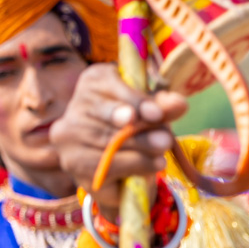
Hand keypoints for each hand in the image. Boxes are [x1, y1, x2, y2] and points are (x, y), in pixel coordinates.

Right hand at [50, 64, 187, 214]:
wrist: (123, 165)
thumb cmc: (139, 127)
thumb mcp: (153, 112)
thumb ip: (163, 107)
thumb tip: (179, 103)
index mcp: (94, 81)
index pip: (107, 84)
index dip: (132, 100)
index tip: (156, 114)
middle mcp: (75, 106)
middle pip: (108, 117)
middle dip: (141, 130)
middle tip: (165, 140)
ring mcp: (68, 137)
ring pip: (107, 142)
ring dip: (141, 151)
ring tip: (162, 156)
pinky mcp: (72, 164)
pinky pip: (106, 165)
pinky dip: (134, 166)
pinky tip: (153, 165)